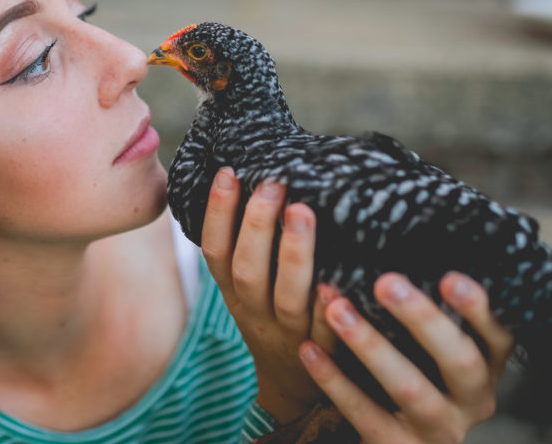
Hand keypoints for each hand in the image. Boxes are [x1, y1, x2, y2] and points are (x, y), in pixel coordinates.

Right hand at [201, 167, 336, 421]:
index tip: (229, 172)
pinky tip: (336, 283)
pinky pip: (326, 332)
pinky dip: (328, 310)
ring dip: (293, 255)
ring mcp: (288, 333)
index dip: (218, 213)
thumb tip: (261, 169)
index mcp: (231, 289)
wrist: (291, 382)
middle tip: (273, 185)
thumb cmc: (271, 311)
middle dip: (258, 226)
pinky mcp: (323, 353)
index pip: (216, 249)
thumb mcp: (247, 282)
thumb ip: (251, 239)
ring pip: (287, 297)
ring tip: (303, 212)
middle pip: (249, 270)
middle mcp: (254, 310)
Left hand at [299, 272, 514, 442]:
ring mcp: (437, 428)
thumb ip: (428, 303)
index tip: (450, 276)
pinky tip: (309, 349)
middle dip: (423, 320)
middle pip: (459, 360)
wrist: (398, 439)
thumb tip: (399, 227)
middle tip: (384, 281)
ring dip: (371, 345)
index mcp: (486, 364)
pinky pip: (363, 413)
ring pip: (409, 388)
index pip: (497, 334)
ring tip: (335, 307)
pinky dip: (334, 380)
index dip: (479, 309)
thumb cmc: (415, 369)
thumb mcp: (433, 345)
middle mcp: (471, 399)